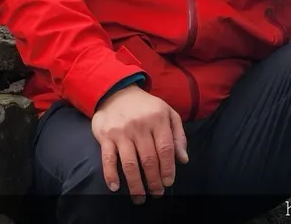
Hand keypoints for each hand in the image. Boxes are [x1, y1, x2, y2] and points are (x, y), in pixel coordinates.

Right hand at [91, 85, 187, 202]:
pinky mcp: (106, 137)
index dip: (168, 168)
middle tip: (156, 193)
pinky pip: (108, 159)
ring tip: (140, 197)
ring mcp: (122, 132)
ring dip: (135, 184)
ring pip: (130, 163)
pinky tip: (116, 187)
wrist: (118, 93)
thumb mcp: (168, 113)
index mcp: (158, 119)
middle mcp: (140, 125)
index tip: (169, 182)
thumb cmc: (146, 107)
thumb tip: (183, 159)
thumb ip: (178, 135)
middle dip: (154, 180)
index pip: (166, 148)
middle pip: (149, 159)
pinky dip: (111, 175)